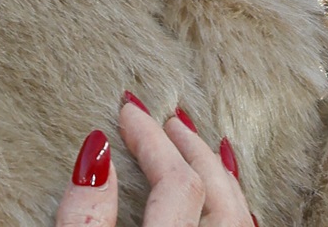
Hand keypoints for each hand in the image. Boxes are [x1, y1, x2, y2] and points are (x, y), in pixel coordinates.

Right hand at [55, 99, 254, 225]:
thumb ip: (85, 216)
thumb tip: (98, 153)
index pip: (178, 183)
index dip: (152, 141)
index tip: (128, 111)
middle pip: (220, 195)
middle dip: (193, 149)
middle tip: (167, 119)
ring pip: (241, 217)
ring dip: (219, 175)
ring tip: (200, 147)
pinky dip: (234, 207)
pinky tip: (225, 199)